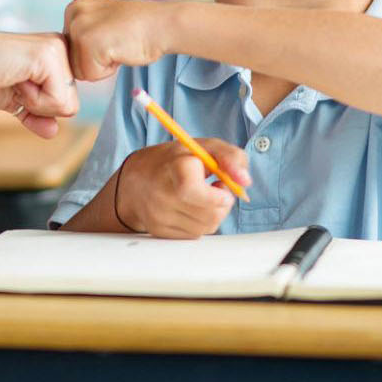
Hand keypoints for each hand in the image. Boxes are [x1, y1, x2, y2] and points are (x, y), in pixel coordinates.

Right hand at [0, 32, 78, 137]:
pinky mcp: (49, 57)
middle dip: (40, 106)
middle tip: (15, 83)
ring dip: (35, 103)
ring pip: (66, 104)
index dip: (40, 106)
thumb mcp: (16, 99)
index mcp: (56, 54)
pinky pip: (56, 101)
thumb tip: (54, 131)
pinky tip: (15, 81)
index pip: (68, 100)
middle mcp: (61, 47)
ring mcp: (56, 49)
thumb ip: (38, 114)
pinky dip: (33, 101)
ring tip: (14, 80)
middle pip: (71, 104)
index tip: (17, 85)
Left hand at [63, 0, 170, 81]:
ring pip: (78, 69)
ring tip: (119, 46)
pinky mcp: (87, 42)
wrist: (162, 24)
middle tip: (117, 41)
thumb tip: (67, 59)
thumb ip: (85, 32)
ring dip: (101, 66)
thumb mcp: (103, 21)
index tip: (112, 36)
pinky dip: (107, 71)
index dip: (93, 51)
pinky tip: (121, 50)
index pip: (70, 47)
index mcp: (76, 5)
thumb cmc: (139, 28)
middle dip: (94, 59)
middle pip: (70, 59)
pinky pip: (90, 75)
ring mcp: (79, 26)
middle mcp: (73, 11)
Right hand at [114, 139, 251, 239]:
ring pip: (206, 227)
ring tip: (201, 197)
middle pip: (210, 214)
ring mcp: (159, 216)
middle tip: (214, 188)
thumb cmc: (176, 160)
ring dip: (212, 214)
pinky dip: (200, 223)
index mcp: (174, 168)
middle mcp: (163, 195)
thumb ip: (231, 157)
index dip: (217, 194)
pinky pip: (195, 235)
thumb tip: (245, 181)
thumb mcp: (205, 147)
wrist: (136, 179)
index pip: (194, 191)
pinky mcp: (159, 231)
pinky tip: (190, 209)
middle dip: (222, 203)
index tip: (221, 185)